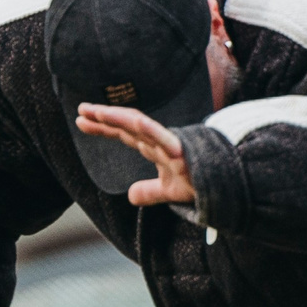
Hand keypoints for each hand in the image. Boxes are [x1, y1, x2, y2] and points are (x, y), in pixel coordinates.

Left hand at [77, 103, 195, 205]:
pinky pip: (160, 134)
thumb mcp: (168, 192)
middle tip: (80, 110)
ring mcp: (169, 142)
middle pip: (126, 124)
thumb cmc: (201, 184)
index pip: (125, 133)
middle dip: (102, 117)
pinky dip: (145, 127)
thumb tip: (131, 196)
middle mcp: (159, 141)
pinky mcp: (181, 147)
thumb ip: (149, 192)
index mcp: (155, 148)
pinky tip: (130, 119)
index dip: (104, 127)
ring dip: (115, 117)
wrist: (225, 189)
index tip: (82, 122)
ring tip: (94, 112)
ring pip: (138, 124)